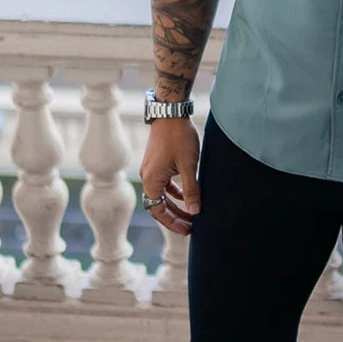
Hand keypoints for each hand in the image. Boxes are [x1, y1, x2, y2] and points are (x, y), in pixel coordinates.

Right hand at [139, 116, 200, 235]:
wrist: (170, 112)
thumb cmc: (179, 137)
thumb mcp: (189, 166)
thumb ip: (191, 190)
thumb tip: (195, 212)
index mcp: (152, 180)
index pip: (158, 211)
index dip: (172, 223)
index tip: (187, 229)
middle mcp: (148, 177)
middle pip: (159, 205)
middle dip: (175, 217)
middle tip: (192, 226)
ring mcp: (151, 169)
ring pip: (162, 195)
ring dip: (175, 205)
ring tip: (192, 214)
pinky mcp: (157, 163)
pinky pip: (164, 184)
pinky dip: (174, 192)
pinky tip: (187, 196)